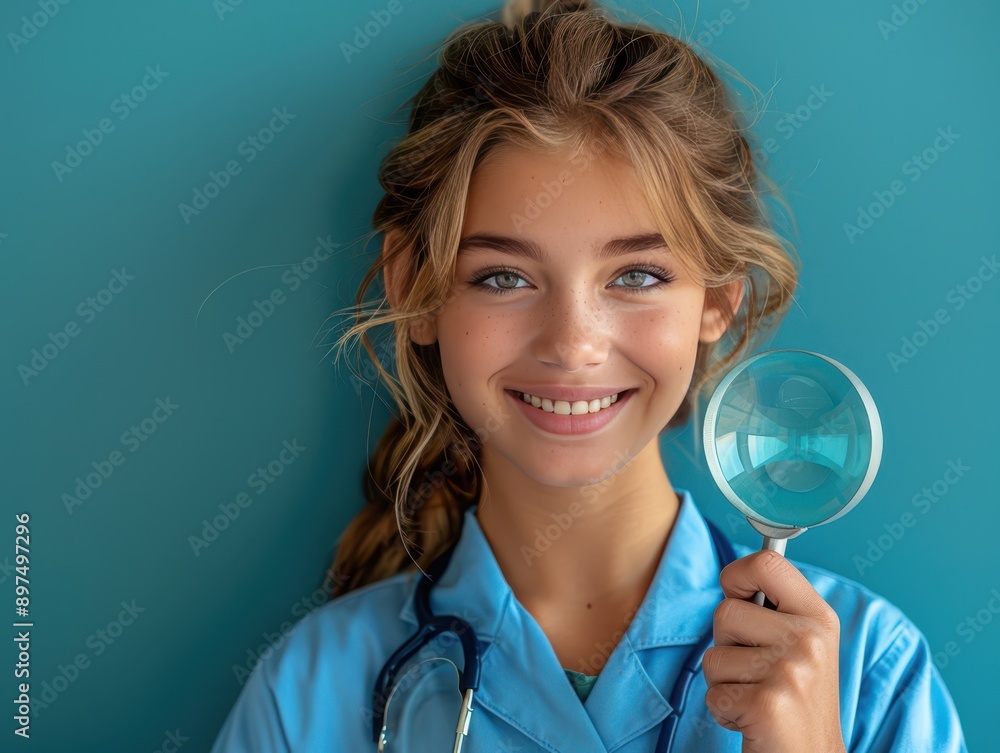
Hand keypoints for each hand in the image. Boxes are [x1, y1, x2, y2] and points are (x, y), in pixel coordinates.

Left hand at [702, 550, 846, 752]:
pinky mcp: (767, 704)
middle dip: (726, 645)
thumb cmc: (796, 701)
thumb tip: (732, 575)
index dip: (737, 574)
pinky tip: (753, 720)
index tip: (737, 595)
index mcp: (819, 617)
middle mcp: (809, 639)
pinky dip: (724, 710)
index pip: (767, 562)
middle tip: (757, 672)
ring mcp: (790, 671)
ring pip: (713, 656)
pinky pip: (713, 692)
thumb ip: (773, 610)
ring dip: (724, 682)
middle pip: (725, 612)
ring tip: (756, 697)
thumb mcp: (802, 645)